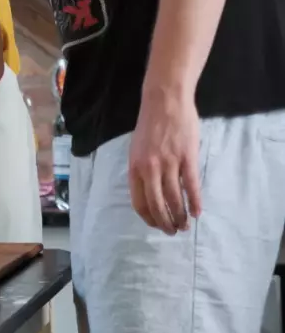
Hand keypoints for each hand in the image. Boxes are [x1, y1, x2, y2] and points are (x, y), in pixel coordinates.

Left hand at [129, 89, 202, 233]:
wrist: (165, 101)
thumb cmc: (150, 124)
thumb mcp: (137, 149)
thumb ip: (142, 169)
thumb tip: (149, 190)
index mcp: (134, 167)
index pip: (139, 201)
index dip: (149, 217)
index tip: (157, 225)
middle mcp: (149, 168)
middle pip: (157, 204)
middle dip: (165, 222)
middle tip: (174, 231)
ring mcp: (168, 163)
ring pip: (175, 198)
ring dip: (181, 216)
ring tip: (186, 225)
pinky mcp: (186, 157)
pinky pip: (191, 186)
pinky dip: (195, 202)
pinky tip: (197, 212)